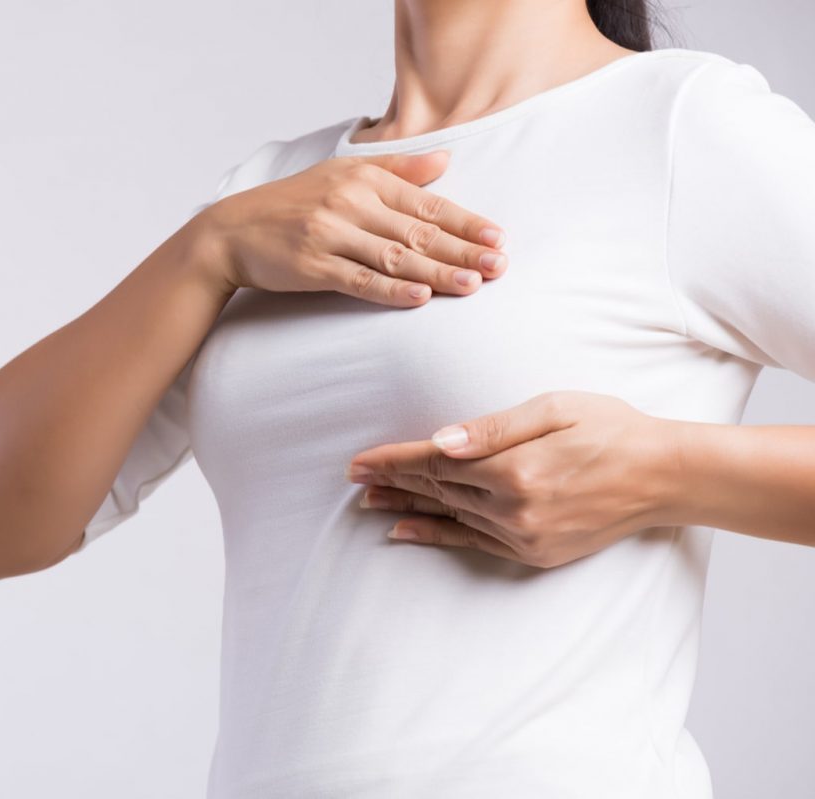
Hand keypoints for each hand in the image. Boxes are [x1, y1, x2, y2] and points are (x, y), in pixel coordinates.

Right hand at [200, 151, 508, 307]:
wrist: (233, 231)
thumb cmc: (291, 204)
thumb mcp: (342, 174)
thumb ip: (397, 170)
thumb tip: (447, 163)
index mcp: (364, 180)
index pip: (426, 204)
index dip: (466, 222)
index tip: (497, 238)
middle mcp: (350, 203)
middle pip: (418, 233)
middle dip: (463, 250)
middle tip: (499, 266)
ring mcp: (331, 235)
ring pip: (395, 258)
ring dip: (438, 272)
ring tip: (472, 285)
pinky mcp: (313, 265)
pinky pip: (360, 280)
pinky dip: (391, 290)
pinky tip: (419, 298)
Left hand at [345, 391, 679, 567]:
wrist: (665, 477)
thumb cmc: (611, 429)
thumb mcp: (554, 409)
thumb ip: (492, 428)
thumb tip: (441, 442)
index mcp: (514, 468)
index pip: (435, 463)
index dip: (392, 461)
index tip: (357, 461)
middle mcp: (513, 508)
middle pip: (436, 490)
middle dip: (392, 481)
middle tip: (352, 478)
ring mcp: (523, 536)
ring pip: (449, 515)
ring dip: (407, 506)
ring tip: (369, 500)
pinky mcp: (534, 553)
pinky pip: (471, 543)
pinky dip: (435, 536)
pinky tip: (403, 531)